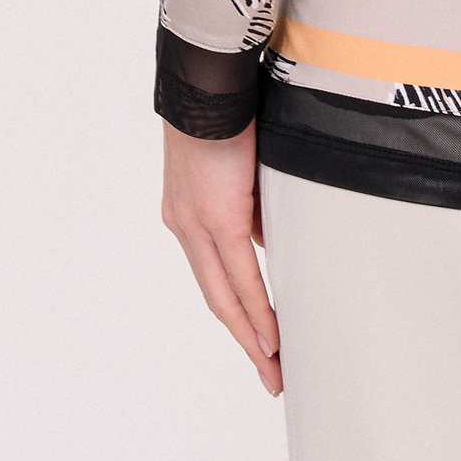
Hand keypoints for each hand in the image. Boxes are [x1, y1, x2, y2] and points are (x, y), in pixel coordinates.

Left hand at [161, 123, 282, 394]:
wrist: (207, 85)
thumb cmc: (225, 110)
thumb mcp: (239, 165)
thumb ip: (251, 204)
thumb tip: (271, 235)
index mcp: (187, 214)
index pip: (214, 275)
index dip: (236, 311)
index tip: (256, 339)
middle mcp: (186, 227)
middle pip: (218, 300)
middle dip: (245, 342)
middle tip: (270, 376)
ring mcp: (198, 227)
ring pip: (227, 298)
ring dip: (253, 338)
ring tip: (274, 369)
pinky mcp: (219, 219)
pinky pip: (242, 278)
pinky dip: (258, 312)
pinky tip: (272, 339)